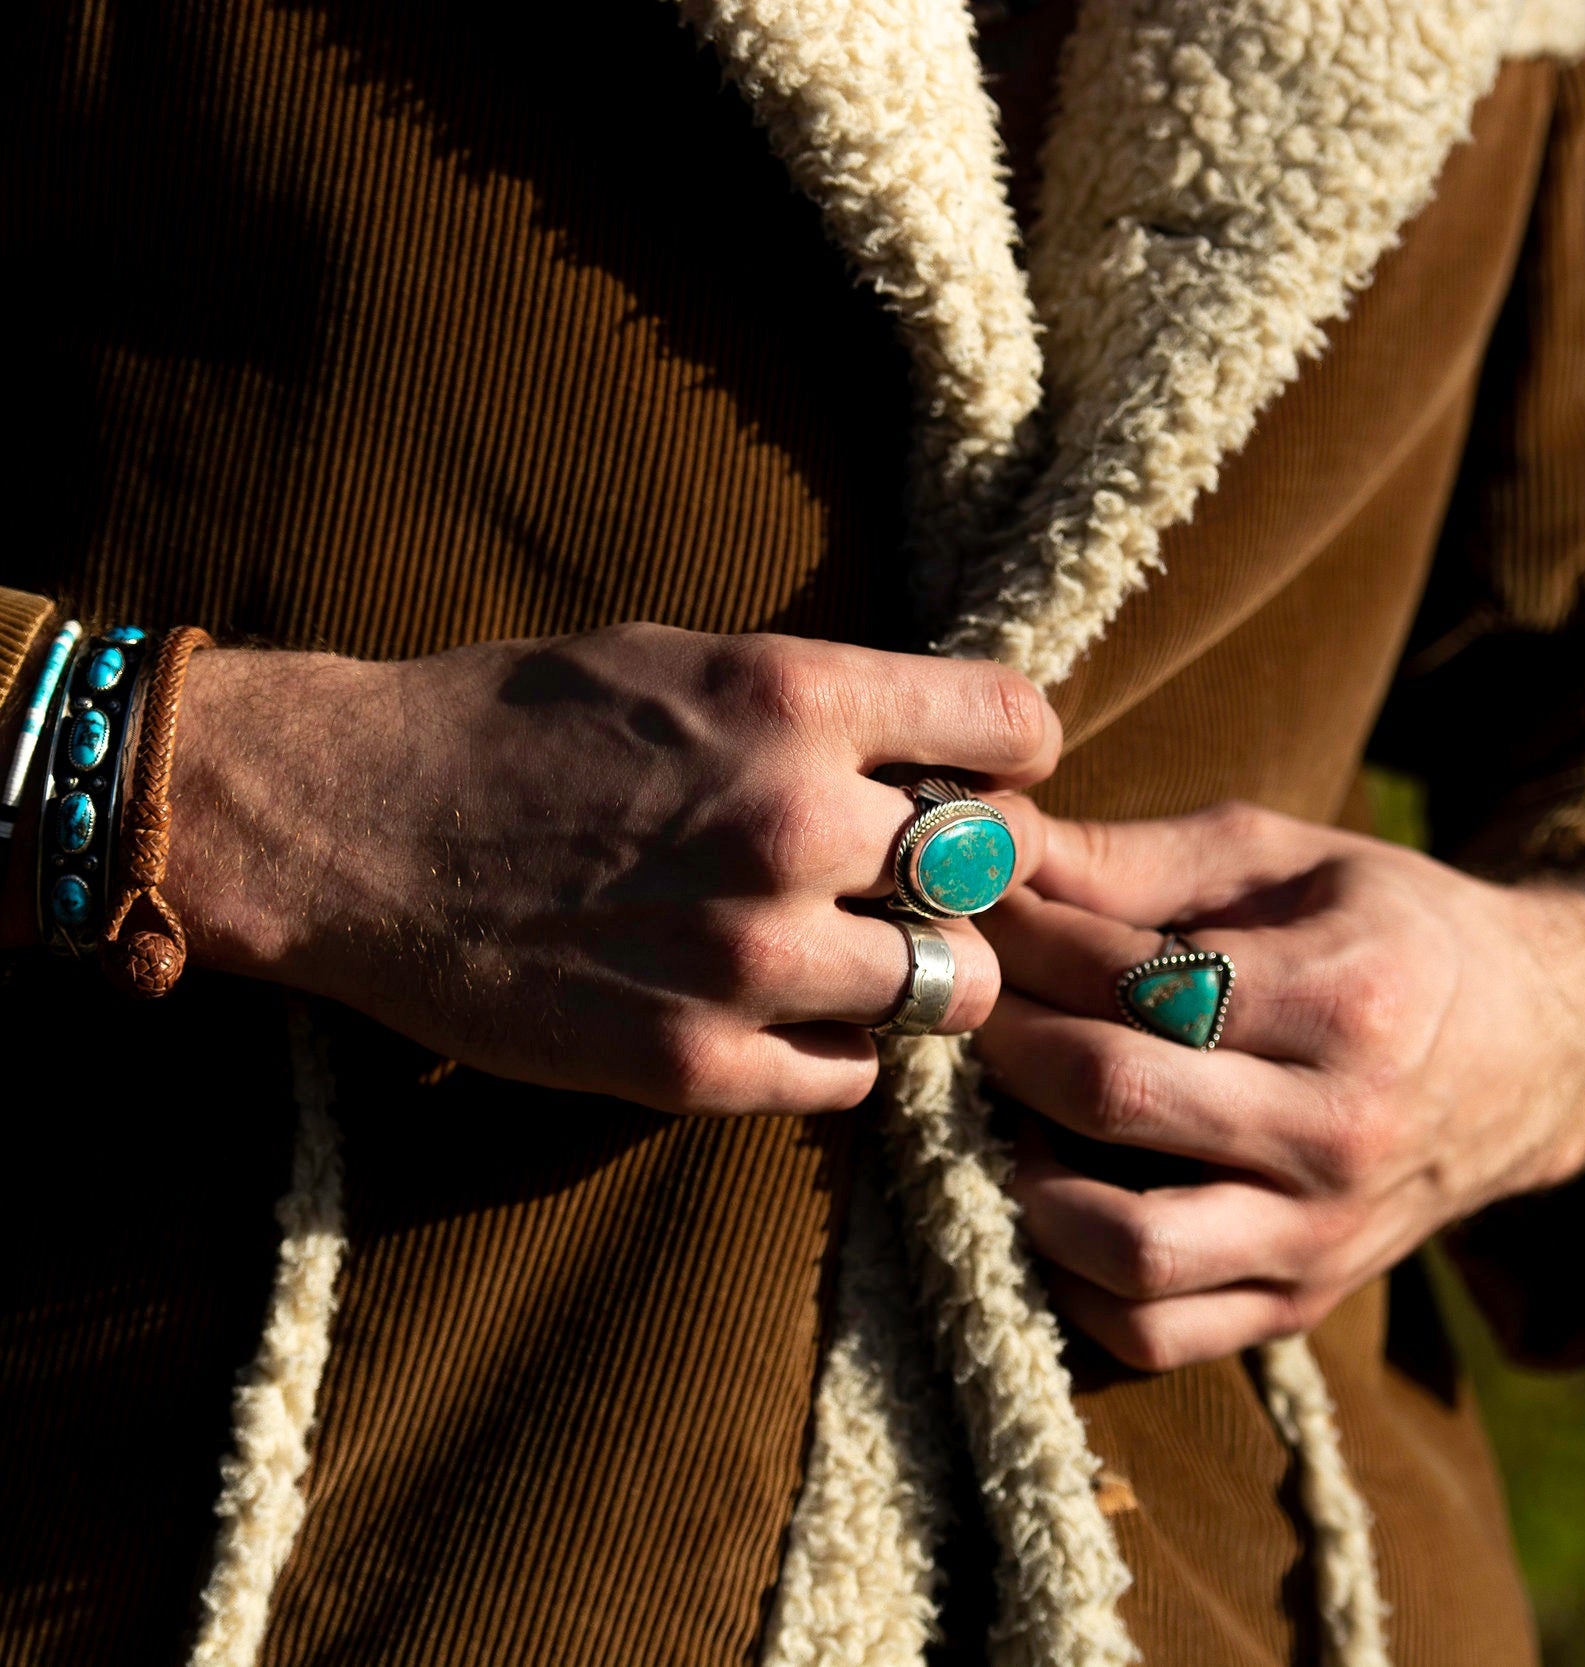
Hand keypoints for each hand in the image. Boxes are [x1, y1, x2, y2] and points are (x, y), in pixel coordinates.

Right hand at [165, 624, 1056, 1113]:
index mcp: (793, 696)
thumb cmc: (516, 723)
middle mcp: (791, 823)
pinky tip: (784, 1014)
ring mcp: (746, 956)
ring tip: (849, 956)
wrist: (355, 823)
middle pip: (1000, 869)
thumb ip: (823, 707)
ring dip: (916, 974)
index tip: (982, 779)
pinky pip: (854, 1076)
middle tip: (915, 883)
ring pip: (950, 989)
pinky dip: (838, 1049)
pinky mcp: (691, 1064)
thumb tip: (942, 757)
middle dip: (970, 876)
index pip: (1015, 727)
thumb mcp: (683, 658)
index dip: (1011, 758)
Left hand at [975, 802, 1584, 1369]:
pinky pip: (1151, 1333)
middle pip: (1113, 1097)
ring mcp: (1319, 1236)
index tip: (975, 910)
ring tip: (1015, 1106)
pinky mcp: (1297, 1304)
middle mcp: (1339, 1133)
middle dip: (1007, 1036)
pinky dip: (1071, 1276)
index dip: (1026, 940)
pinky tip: (1052, 1193)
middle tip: (977, 1001)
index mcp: (1345, 1000)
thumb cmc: (1387, 932)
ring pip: (1126, 1244)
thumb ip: (1131, 859)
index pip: (1136, 982)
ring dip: (1027, 1170)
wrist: (1532, 1054)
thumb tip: (989, 852)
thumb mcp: (1280, 858)